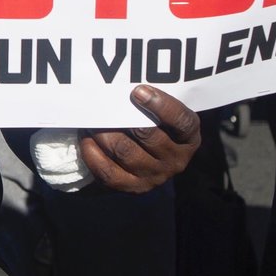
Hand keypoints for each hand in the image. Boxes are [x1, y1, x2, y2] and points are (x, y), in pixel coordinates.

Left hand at [79, 85, 198, 192]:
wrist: (148, 159)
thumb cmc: (155, 125)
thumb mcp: (163, 115)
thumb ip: (152, 102)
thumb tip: (122, 86)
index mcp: (189, 138)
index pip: (183, 121)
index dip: (162, 105)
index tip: (137, 91)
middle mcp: (176, 160)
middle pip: (147, 135)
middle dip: (121, 116)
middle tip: (102, 103)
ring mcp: (156, 177)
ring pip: (124, 152)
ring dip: (103, 133)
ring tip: (91, 120)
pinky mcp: (134, 188)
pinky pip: (109, 173)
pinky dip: (94, 155)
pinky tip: (86, 140)